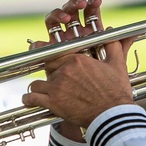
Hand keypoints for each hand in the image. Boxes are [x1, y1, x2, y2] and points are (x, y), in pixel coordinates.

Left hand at [23, 0, 135, 138]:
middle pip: (46, 70)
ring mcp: (57, 86)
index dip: (55, 63)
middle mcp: (64, 70)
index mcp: (77, 59)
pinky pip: (32, 97)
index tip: (55, 68)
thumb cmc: (116, 92)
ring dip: (39, 89)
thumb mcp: (117, 65)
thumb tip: (111, 30)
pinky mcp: (53, 102)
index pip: (56, 55)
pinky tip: (29, 100)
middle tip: (54, 84)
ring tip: (42, 94)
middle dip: (49, 77)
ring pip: (37, 84)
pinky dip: (29, 99)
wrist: (112, 115)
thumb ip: (112, 46)